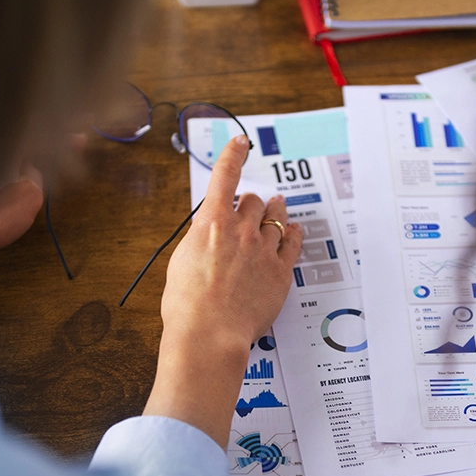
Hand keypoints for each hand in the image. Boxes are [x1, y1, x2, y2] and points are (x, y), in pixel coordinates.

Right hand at [144, 135, 303, 447]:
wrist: (209, 333)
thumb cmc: (186, 305)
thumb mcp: (181, 261)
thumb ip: (199, 239)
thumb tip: (209, 234)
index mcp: (211, 224)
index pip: (224, 176)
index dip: (233, 154)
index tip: (241, 142)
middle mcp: (241, 230)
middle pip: (252, 201)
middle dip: (249, 203)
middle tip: (248, 209)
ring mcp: (264, 250)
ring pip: (276, 217)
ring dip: (274, 212)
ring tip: (275, 210)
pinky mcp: (281, 271)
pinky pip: (294, 243)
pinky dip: (293, 234)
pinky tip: (293, 232)